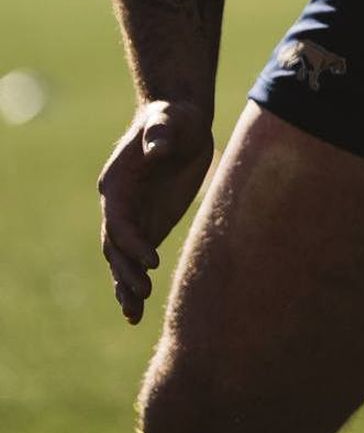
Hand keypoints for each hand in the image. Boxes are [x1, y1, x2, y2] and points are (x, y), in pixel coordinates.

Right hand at [97, 100, 213, 323]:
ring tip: (133, 314)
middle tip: (142, 294)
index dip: (132, 242)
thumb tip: (157, 149)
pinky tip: (139, 308)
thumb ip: (161, 132)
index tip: (151, 260)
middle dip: (125, 271)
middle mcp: (119, 205)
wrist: (181, 122)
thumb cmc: (174, 118)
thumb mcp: (170, 119)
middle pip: (114, 246)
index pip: (118, 220)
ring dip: (125, 285)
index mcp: (117, 183)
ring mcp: (134, 217)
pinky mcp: (151, 225)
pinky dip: (136, 281)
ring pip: (122, 259)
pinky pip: (139, 259)